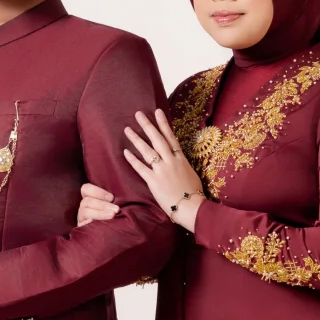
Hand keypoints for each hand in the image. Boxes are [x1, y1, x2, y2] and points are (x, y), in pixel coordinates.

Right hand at [76, 182, 120, 227]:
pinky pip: (82, 225)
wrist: (109, 237)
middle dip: (103, 205)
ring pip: (84, 212)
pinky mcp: (81, 228)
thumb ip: (112, 201)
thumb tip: (121, 195)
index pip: (86, 189)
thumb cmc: (113, 215)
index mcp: (89, 198)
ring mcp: (82, 217)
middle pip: (87, 201)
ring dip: (100, 213)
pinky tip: (99, 225)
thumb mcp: (112, 206)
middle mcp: (84, 207)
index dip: (98, 192)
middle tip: (116, 209)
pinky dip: (90, 223)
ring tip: (112, 216)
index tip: (112, 198)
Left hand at [123, 110, 202, 230]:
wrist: (192, 207)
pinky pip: (141, 168)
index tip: (158, 111)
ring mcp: (162, 171)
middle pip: (157, 139)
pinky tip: (125, 152)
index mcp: (180, 159)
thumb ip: (181, 165)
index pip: (171, 137)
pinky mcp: (154, 181)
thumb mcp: (190, 174)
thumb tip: (176, 159)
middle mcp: (170, 161)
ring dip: (136, 139)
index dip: (163, 124)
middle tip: (138, 114)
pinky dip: (133, 160)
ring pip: (147, 151)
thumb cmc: (194, 193)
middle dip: (147, 125)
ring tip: (127, 129)